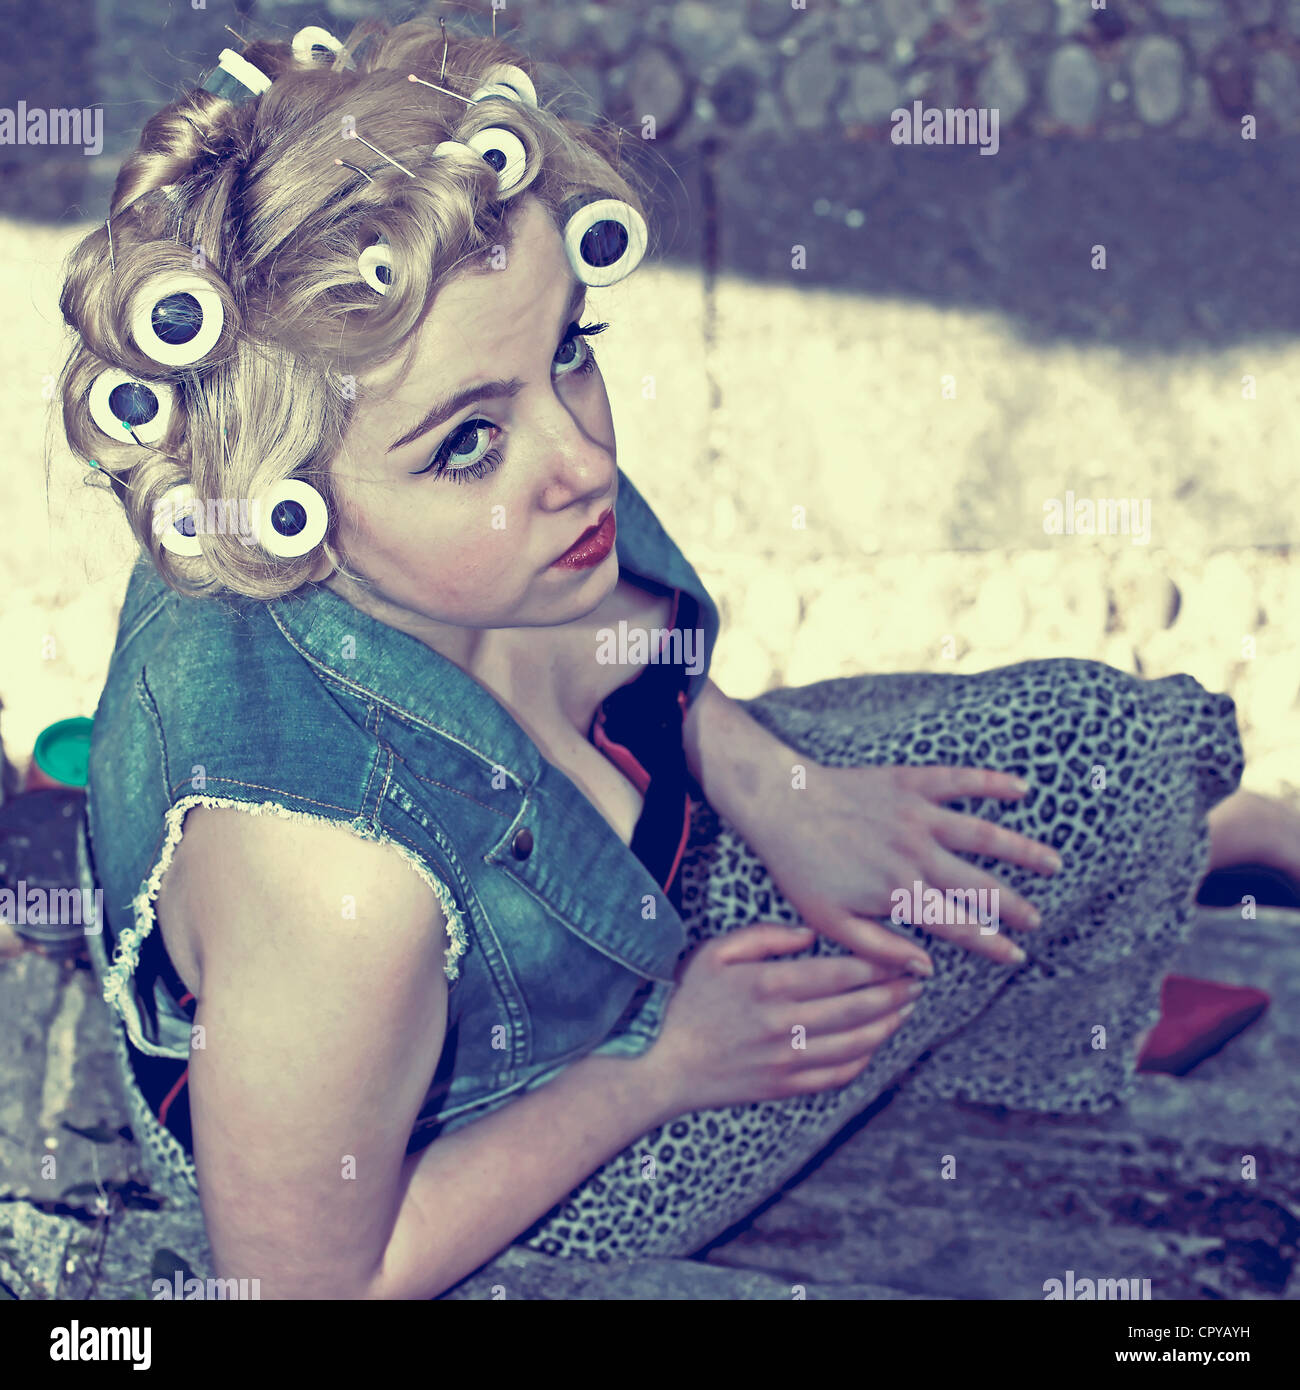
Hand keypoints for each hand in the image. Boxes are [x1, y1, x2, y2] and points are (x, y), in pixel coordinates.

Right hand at [642, 923, 919, 1115]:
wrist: (666, 1064)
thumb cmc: (689, 1001)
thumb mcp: (715, 952)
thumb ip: (764, 936)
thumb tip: (812, 934)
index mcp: (768, 985)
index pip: (842, 973)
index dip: (880, 964)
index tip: (902, 955)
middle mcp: (783, 1024)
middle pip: (858, 1008)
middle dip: (896, 992)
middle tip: (918, 980)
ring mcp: (787, 1060)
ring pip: (857, 1043)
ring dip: (888, 1025)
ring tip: (906, 1008)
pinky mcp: (786, 1086)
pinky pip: (838, 1074)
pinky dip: (864, 1058)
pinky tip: (874, 1042)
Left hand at [750, 763, 1062, 971]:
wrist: (779, 802)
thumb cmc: (799, 866)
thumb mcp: (829, 922)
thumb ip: (880, 948)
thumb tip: (926, 971)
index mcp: (899, 893)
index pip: (958, 926)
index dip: (991, 944)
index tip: (1016, 957)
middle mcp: (917, 855)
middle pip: (980, 886)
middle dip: (1014, 906)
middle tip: (1038, 920)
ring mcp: (917, 815)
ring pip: (983, 835)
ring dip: (1022, 850)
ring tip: (1052, 863)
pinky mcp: (910, 782)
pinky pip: (960, 781)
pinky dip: (992, 783)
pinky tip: (1022, 788)